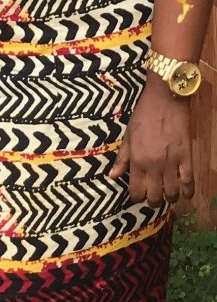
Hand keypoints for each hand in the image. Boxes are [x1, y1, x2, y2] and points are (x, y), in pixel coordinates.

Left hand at [110, 77, 194, 204]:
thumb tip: (112, 176)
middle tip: (153, 196)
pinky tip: (185, 193)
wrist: (165, 99)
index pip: (136, 191)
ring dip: (170, 198)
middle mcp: (153, 165)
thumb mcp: (128, 135)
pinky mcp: (186, 158)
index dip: (136, 197)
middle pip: (154, 197)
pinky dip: (188, 192)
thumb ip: (122, 158)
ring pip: (172, 193)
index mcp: (137, 160)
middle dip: (153, 201)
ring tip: (168, 194)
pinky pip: (189, 182)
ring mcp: (171, 163)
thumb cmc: (143, 115)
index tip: (138, 195)